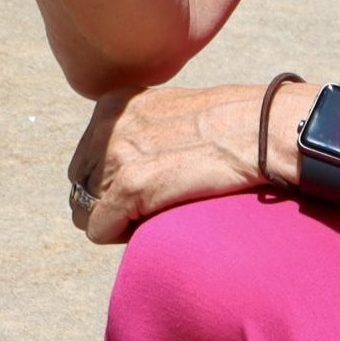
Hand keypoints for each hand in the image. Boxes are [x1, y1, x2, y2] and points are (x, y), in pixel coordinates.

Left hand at [67, 86, 265, 243]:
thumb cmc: (227, 125)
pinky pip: (99, 229)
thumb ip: (139, 130)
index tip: (145, 189)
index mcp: (113, 104)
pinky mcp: (130, 186)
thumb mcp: (169, 111)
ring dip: (116, 221)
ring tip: (155, 214)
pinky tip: (152, 224)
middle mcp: (107, 125)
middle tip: (149, 208)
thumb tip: (126, 165)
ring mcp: (117, 155)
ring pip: (86, 211)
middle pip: (81, 185)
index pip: (86, 160)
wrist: (259, 130)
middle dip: (107, 203)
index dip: (111, 183)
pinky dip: (119, 236)